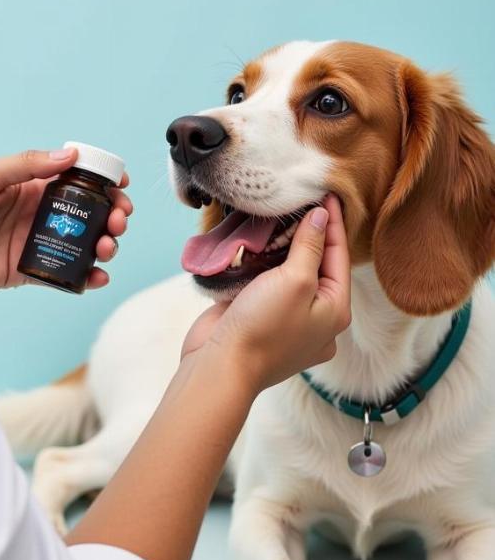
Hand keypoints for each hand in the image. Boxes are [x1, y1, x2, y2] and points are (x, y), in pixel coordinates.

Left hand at [0, 147, 131, 292]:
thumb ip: (26, 164)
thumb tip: (69, 155)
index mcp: (32, 186)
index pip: (78, 180)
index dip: (104, 182)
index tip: (121, 186)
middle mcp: (40, 213)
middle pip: (91, 213)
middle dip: (113, 215)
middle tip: (117, 222)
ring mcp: (38, 242)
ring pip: (85, 244)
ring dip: (106, 245)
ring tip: (106, 249)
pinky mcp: (31, 271)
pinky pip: (67, 274)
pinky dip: (88, 277)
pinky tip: (96, 276)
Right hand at [180, 194, 350, 391]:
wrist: (220, 366)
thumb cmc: (262, 327)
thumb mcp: (295, 280)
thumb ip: (310, 246)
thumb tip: (321, 217)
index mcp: (334, 312)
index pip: (339, 257)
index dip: (333, 222)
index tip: (326, 193)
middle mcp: (314, 318)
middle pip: (316, 266)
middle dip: (307, 235)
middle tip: (300, 202)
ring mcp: (284, 321)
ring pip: (288, 275)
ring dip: (280, 249)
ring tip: (276, 219)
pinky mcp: (257, 321)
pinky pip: (264, 286)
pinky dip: (260, 266)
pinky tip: (254, 248)